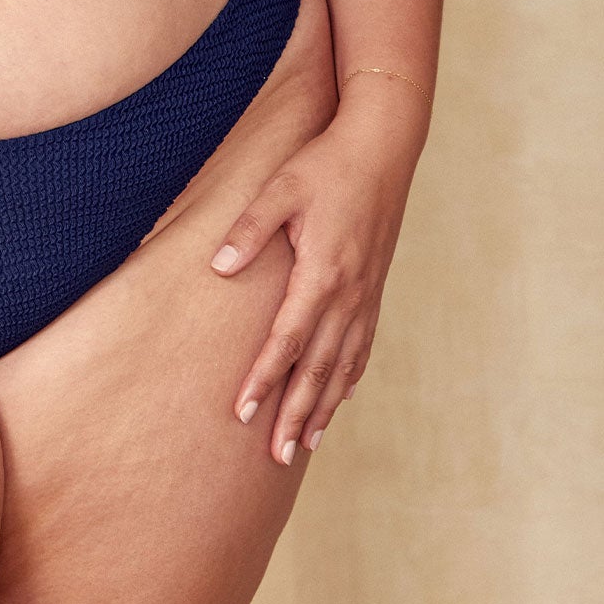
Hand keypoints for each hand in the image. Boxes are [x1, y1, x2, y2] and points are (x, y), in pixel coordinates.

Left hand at [207, 104, 417, 463]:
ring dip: (321, 407)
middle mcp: (348, 293)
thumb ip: (250, 230)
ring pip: (342, 365)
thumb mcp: (280, 189)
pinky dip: (348, 378)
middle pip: (317, 368)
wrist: (384, 146)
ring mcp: (366, 294)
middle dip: (293, 413)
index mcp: (322, 273)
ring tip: (302, 444)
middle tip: (274, 457)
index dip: (264, 379)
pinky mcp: (374, 287)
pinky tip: (338, 398)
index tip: (243, 413)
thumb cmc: (326, 164)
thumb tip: (219, 267)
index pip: (287, 340)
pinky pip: (361, 346)